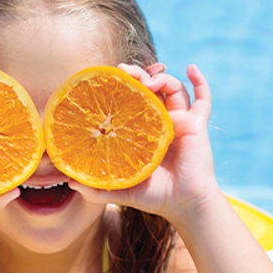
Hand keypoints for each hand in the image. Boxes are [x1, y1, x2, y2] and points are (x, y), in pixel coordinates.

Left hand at [67, 64, 222, 225]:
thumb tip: (69, 181)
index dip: (123, 87)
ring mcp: (181, 121)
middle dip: (138, 75)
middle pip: (152, 88)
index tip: (110, 79)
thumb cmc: (155, 197)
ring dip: (161, 78)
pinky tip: (192, 67)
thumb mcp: (120, 190)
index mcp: (144, 132)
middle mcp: (162, 122)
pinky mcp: (196, 125)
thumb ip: (96, 188)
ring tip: (148, 81)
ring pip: (173, 88)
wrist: (184, 205)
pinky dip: (200, 81)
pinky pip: (203, 98)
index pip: (132, 101)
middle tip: (125, 72)